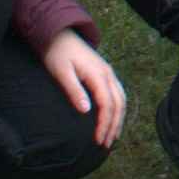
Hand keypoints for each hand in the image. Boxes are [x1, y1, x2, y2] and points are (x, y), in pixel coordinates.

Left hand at [39, 30, 127, 145]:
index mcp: (98, 74)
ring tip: (112, 136)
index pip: (107, 104)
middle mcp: (108, 74)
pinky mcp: (105, 73)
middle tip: (106, 144)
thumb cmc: (57, 53)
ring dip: (118, 119)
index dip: (104, 124)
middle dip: (114, 126)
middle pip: (119, 104)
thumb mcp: (61, 72)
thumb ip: (74, 91)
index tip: (97, 140)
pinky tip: (112, 118)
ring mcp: (108, 73)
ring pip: (121, 99)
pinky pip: (117, 94)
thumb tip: (86, 111)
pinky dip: (117, 109)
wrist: (59, 34)